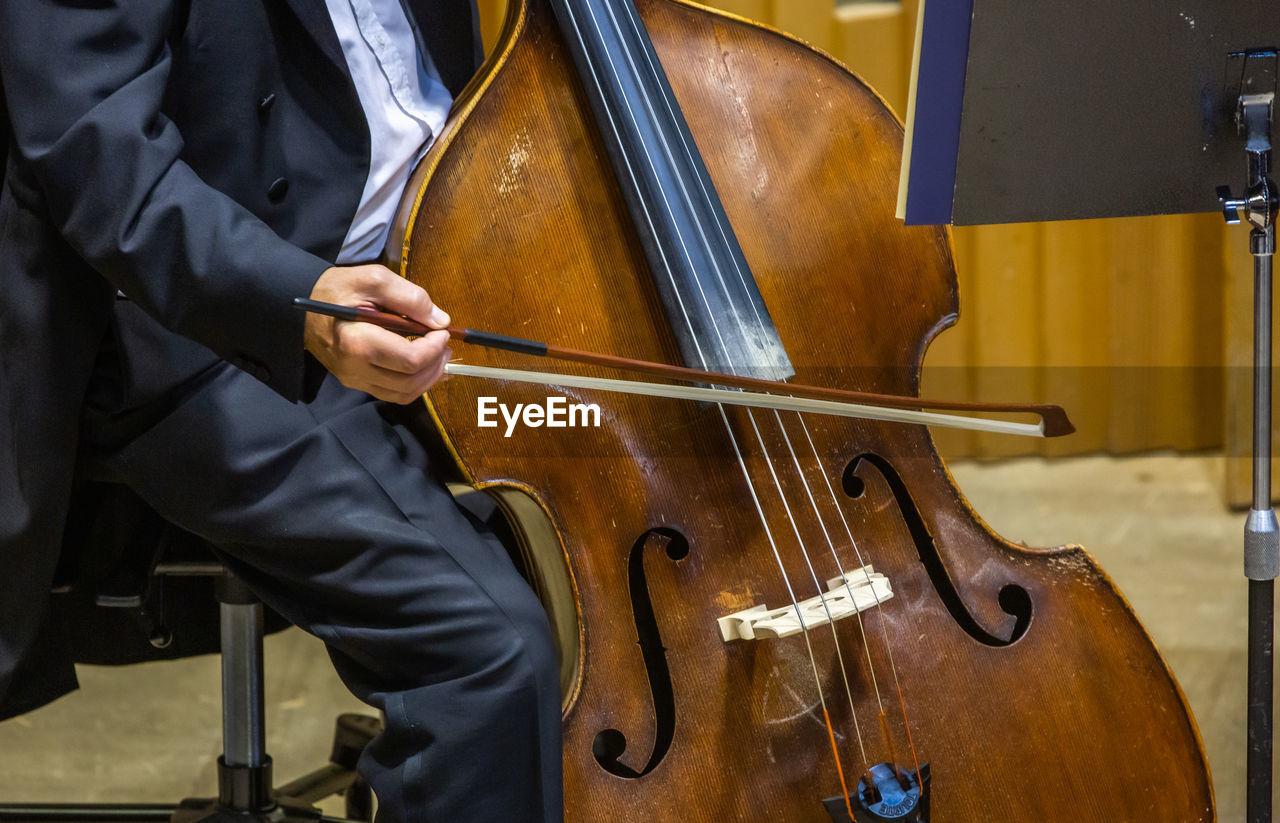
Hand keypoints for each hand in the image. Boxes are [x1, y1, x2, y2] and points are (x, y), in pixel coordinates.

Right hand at [303, 264, 451, 403]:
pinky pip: (393, 394)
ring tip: (439, 356)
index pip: (410, 360)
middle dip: (436, 364)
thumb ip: (410, 297)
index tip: (442, 330)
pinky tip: (427, 368)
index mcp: (358, 342)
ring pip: (404, 393)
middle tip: (446, 344)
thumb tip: (440, 320)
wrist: (305, 308)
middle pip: (410, 381)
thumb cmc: (338, 290)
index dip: (435, 348)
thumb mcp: (374, 279)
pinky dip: (415, 384)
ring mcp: (355, 379)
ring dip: (429, 378)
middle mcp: (355, 368)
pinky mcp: (356, 383)